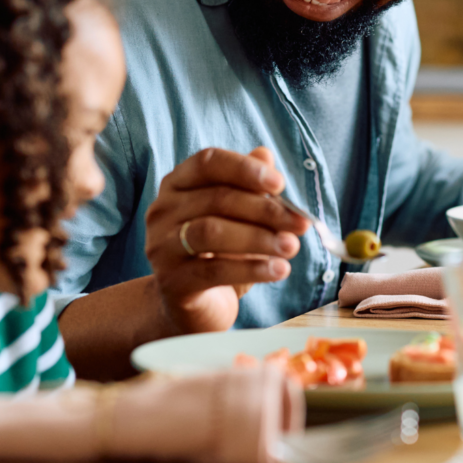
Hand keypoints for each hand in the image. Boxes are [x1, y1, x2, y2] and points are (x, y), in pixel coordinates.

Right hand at [144, 146, 309, 333]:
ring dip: (259, 238)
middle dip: (265, 209)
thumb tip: (265, 154)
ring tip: (292, 247)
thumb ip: (248, 187)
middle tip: (300, 222)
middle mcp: (162, 211)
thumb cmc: (218, 255)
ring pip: (212, 232)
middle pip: (216, 199)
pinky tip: (280, 270)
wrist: (191, 308)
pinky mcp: (172, 282)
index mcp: (177, 185)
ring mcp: (162, 247)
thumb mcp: (237, 218)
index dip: (245, 169)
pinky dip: (252, 269)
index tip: (280, 184)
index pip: (208, 163)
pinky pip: (214, 270)